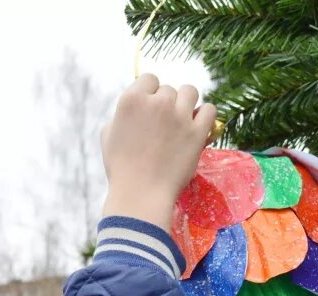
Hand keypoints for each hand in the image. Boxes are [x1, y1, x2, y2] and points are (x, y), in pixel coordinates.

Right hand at [101, 73, 216, 230]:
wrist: (141, 194)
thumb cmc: (121, 169)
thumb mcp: (108, 136)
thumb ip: (121, 114)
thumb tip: (136, 107)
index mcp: (131, 99)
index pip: (149, 79)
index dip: (150, 93)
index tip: (151, 109)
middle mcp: (157, 102)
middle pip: (169, 89)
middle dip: (167, 104)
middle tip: (164, 125)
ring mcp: (179, 116)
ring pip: (190, 92)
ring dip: (187, 103)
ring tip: (183, 120)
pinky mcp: (197, 132)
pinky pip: (209, 110)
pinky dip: (205, 116)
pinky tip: (198, 126)